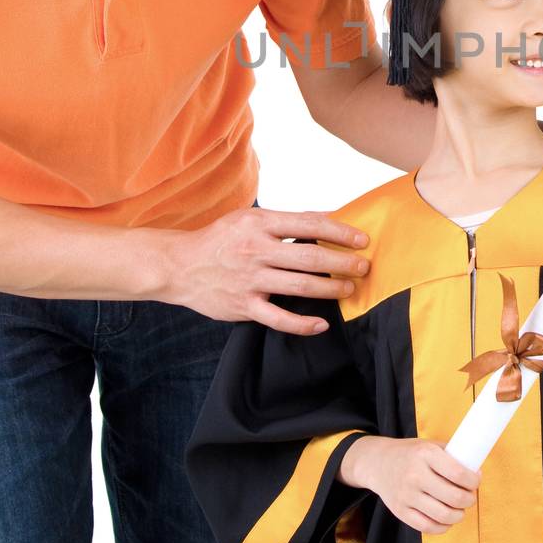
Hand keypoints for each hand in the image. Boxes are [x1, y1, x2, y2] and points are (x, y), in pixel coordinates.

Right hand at [152, 206, 368, 334]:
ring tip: (350, 288)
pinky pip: (278, 319)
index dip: (339, 231)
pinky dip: (302, 323)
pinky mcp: (242, 306)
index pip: (309, 224)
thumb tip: (327, 218)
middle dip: (342, 262)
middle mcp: (255, 250)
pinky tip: (322, 324)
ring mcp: (249, 280)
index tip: (362, 239)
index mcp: (259, 224)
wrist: (178, 266)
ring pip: (299, 286)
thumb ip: (286, 221)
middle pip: (310, 257)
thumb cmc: (221, 239)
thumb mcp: (249, 219)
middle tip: (364, 266)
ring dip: (330, 289)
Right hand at [340, 436, 479, 534]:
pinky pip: (427, 527)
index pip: (458, 473)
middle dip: (469, 499)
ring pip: (443, 515)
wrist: (378, 462)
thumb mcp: (430, 445)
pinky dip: (443, 527)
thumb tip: (476, 471)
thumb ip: (452, 456)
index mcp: (425, 454)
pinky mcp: (400, 511)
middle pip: (454, 497)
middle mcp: (415, 475)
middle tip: (470, 497)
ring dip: (459, 515)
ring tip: (459, 509)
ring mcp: (406, 495)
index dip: (473, 481)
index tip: (476, 480)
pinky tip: (446, 519)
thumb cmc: (411, 454)